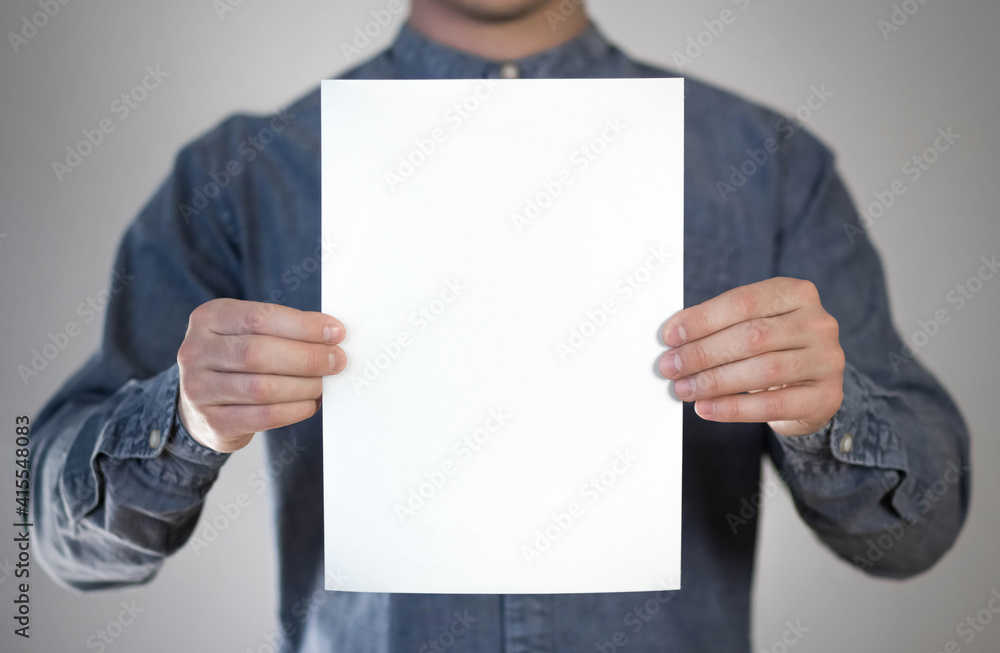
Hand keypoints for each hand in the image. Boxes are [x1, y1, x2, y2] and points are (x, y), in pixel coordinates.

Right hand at [176, 299, 347, 452]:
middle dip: (307, 357)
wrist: (201, 406)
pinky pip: (262, 416)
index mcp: (208, 318)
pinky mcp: (212, 422)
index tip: (336, 333)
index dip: (303, 325)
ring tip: (323, 384)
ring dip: (303, 385)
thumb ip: (283, 329)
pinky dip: (294, 410)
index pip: (259, 318)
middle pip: (258, 352)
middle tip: (336, 361)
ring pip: (261, 387)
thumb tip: (331, 334)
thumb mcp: (248, 334)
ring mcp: (198, 389)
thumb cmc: (237, 362)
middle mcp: (196, 351)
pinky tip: (309, 403)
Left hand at [658, 277, 844, 436]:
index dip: (703, 319)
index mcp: (797, 293)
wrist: (811, 389)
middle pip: (752, 336)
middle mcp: (819, 323)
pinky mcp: (826, 396)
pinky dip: (734, 408)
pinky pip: (773, 404)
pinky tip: (706, 409)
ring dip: (714, 381)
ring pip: (763, 370)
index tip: (670, 336)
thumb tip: (673, 336)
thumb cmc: (772, 350)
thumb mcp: (753, 326)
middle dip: (703, 353)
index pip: (743, 302)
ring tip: (684, 389)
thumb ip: (720, 325)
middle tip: (670, 367)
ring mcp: (828, 360)